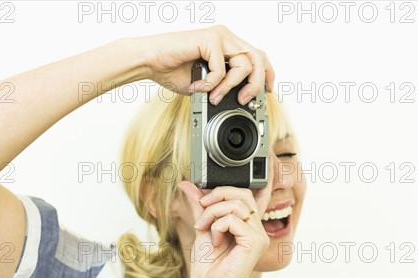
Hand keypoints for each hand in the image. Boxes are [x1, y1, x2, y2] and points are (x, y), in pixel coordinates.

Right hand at [138, 25, 274, 103]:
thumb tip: (239, 100)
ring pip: (244, 63)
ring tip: (215, 96)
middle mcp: (226, 38)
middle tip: (244, 100)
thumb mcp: (204, 84)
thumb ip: (222, 87)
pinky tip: (199, 87)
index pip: (257, 56)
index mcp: (227, 46)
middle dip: (255, 83)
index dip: (267, 74)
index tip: (267, 92)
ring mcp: (219, 37)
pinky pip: (221, 68)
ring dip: (230, 86)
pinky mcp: (209, 39)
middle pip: (258, 58)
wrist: (150, 62)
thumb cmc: (172, 70)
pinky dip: (212, 83)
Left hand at [178, 181, 269, 277]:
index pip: (241, 194)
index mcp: (246, 226)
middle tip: (201, 209)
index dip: (221, 191)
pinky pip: (233, 219)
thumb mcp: (202, 228)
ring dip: (212, 213)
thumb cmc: (207, 267)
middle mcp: (256, 230)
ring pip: (236, 204)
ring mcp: (258, 236)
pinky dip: (217, 227)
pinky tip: (214, 241)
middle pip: (242, 193)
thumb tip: (188, 185)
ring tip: (203, 229)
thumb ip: (199, 206)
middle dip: (216, 195)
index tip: (201, 202)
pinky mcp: (255, 242)